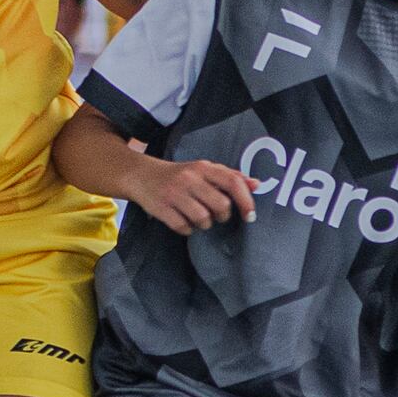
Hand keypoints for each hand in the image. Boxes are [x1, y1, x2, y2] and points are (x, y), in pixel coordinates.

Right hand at [129, 155, 256, 233]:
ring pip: (204, 219)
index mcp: (203, 167)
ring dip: (204, 224)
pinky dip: (187, 229)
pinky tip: (183, 220)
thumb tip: (256, 184)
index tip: (250, 215)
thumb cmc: (179, 174)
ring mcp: (174, 194)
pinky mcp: (161, 208)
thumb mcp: (203, 170)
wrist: (141, 175)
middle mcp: (189, 178)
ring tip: (197, 216)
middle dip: (223, 216)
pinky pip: (184, 228)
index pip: (232, 182)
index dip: (246, 201)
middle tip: (216, 214)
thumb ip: (230, 176)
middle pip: (221, 206)